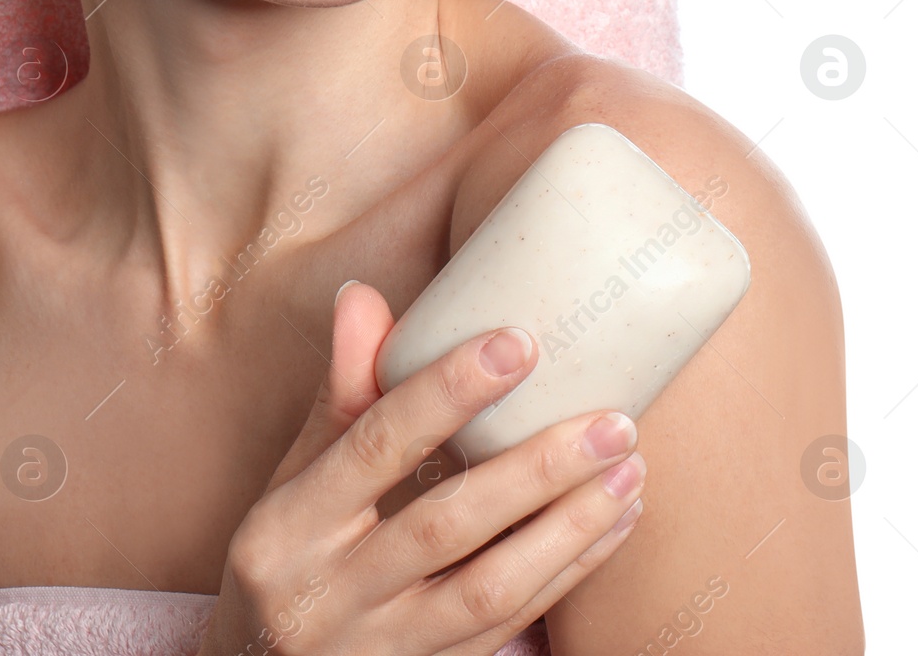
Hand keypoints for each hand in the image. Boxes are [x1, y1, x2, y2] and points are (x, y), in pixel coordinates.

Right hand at [196, 281, 644, 655]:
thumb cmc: (288, 560)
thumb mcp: (292, 482)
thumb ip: (339, 395)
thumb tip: (364, 297)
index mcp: (288, 527)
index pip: (374, 443)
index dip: (445, 390)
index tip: (517, 342)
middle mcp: (328, 593)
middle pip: (444, 523)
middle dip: (534, 469)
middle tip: (612, 421)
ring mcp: (382, 646)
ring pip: (491, 588)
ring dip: (570, 528)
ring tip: (630, 470)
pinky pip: (509, 626)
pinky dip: (569, 573)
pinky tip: (613, 524)